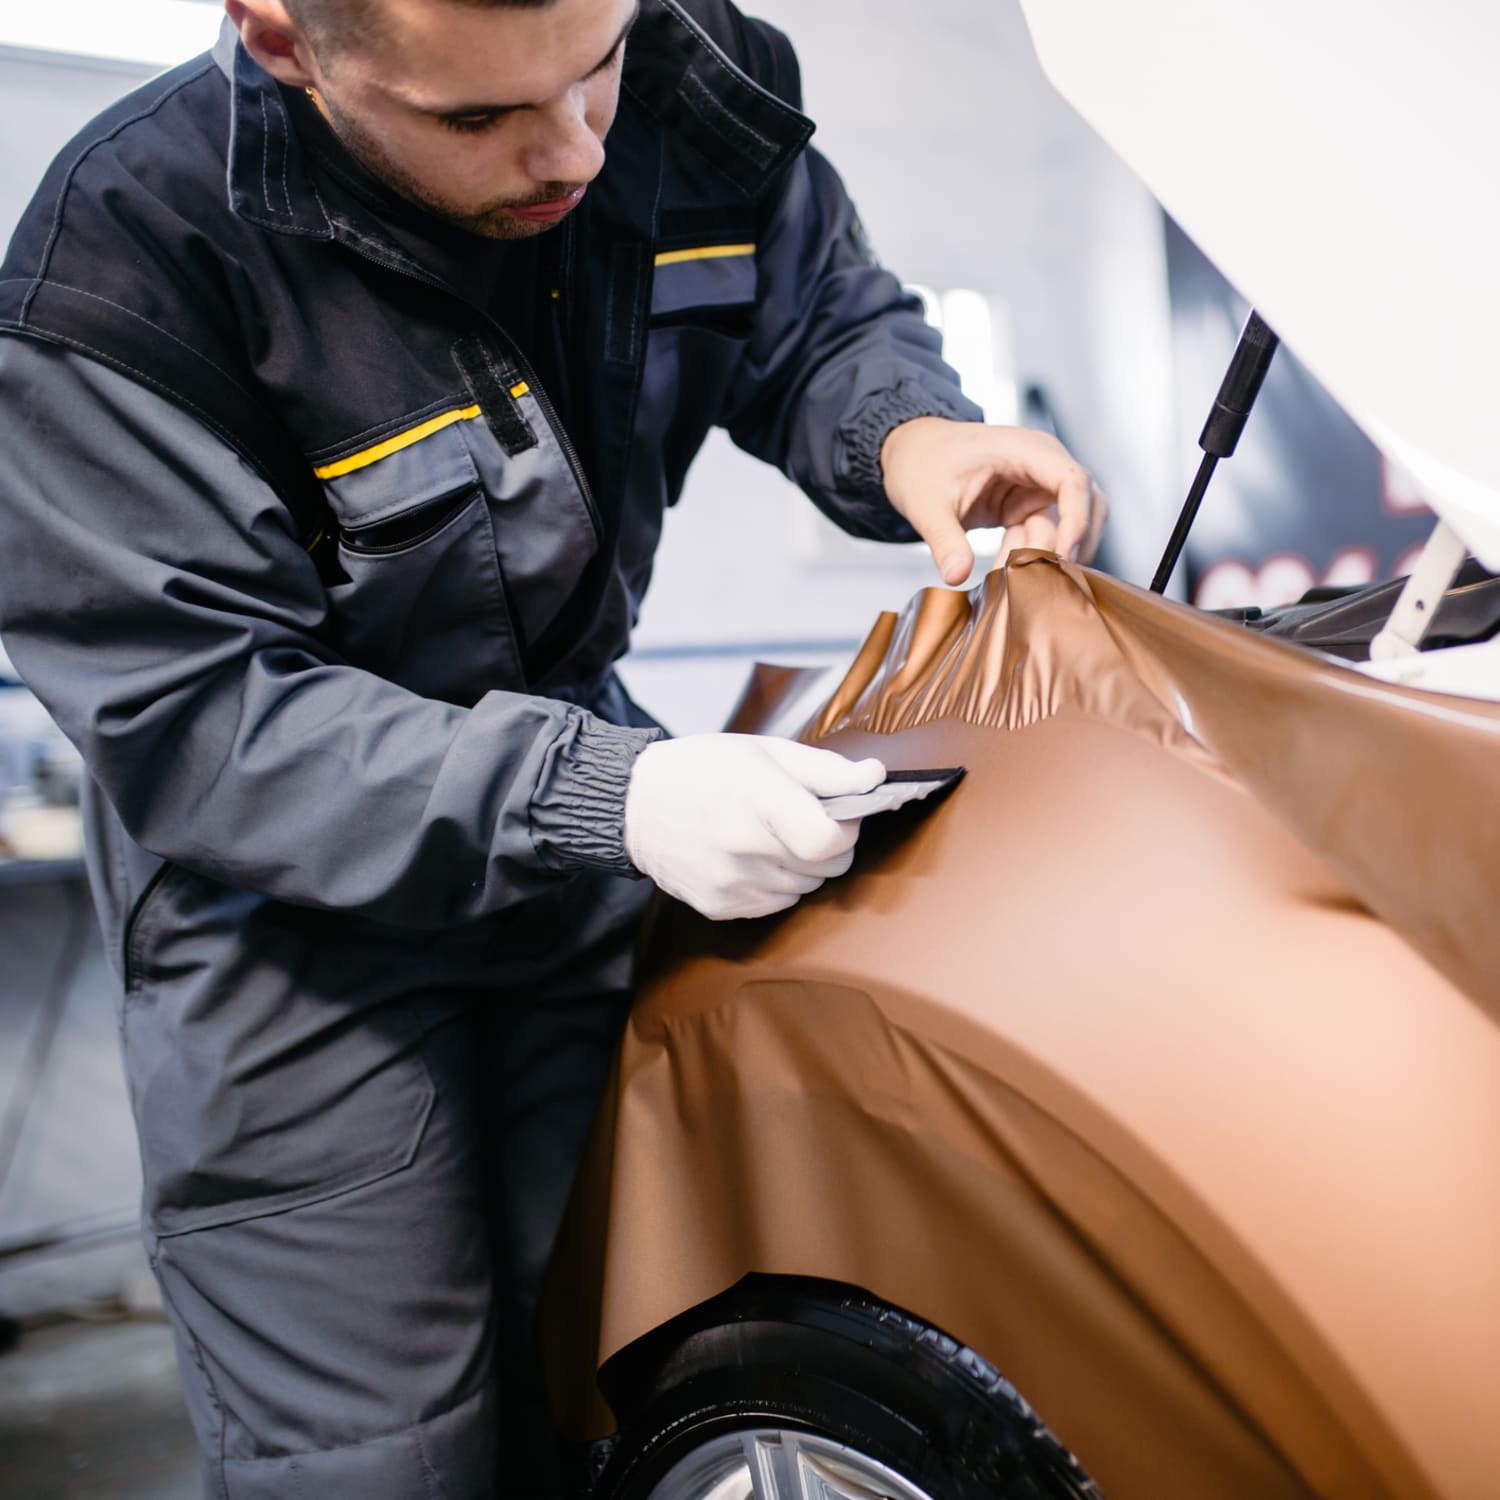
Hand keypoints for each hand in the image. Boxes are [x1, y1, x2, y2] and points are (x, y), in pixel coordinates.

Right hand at [623, 734, 884, 920]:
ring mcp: (730, 882)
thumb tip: (876, 777)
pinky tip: (751, 857)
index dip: (846, 828)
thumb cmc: (703, 770)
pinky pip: (777, 904)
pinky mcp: (720, 906)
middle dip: (828, 845)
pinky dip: (776, 883)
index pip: (829, 840)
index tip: (837, 812)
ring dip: (802, 866)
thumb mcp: (766, 751)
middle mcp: (743, 846)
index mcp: (758, 799)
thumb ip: (826, 769)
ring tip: (770, 836)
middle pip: (827, 867)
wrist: (635, 805)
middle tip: (802, 820)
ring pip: (806, 889)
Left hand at [880, 417, 1108, 584]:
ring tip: (1016, 581)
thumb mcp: (925, 503)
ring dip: (1049, 555)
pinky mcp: (1030, 507)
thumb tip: (957, 575)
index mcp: (1023, 449)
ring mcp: (1038, 487)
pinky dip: (1035, 558)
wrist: (913, 454)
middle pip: (1088, 504)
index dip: (1077, 519)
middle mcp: (1042, 465)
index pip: (1072, 479)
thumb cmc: (922, 462)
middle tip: (1043, 581)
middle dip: (1072, 544)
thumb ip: (943, 539)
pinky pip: (1047, 536)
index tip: (1063, 555)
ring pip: (1070, 526)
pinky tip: (1011, 577)